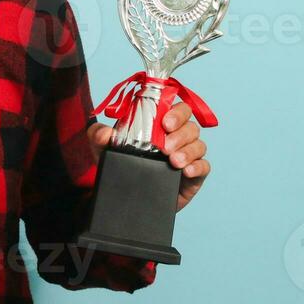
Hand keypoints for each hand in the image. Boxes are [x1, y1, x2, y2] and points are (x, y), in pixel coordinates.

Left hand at [87, 101, 211, 211]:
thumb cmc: (120, 163)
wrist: (124, 194)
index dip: (176, 112)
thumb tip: (104, 133)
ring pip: (199, 145)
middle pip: (191, 126)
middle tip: (165, 147)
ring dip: (188, 151)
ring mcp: (187, 156)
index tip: (165, 122)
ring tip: (174, 161)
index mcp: (161, 124)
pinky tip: (186, 171)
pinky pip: (204, 167)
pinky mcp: (193, 176)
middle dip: (181, 134)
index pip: (178, 109)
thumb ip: (98, 135)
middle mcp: (177, 137)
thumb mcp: (103, 148)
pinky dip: (198, 166)